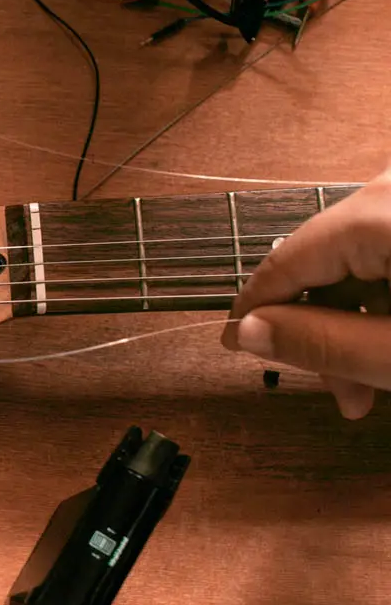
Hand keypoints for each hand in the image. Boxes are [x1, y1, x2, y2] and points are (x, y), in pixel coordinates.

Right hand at [223, 166, 390, 418]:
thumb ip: (323, 343)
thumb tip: (247, 331)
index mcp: (382, 209)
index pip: (287, 260)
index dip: (255, 310)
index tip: (230, 345)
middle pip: (327, 260)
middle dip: (326, 329)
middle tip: (343, 395)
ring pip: (362, 257)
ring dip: (361, 317)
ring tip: (378, 378)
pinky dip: (390, 293)